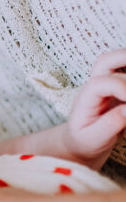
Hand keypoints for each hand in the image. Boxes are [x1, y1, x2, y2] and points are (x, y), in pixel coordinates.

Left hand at [62, 48, 125, 167]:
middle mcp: (93, 86)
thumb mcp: (94, 139)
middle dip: (125, 60)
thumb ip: (110, 125)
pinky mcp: (114, 86)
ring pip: (115, 60)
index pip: (102, 83)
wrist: (80, 142)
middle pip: (106, 61)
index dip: (122, 88)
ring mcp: (104, 83)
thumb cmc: (85, 141)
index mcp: (86, 98)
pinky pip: (122, 69)